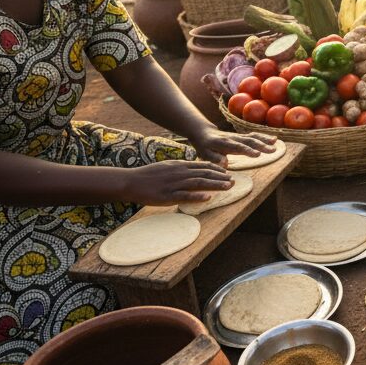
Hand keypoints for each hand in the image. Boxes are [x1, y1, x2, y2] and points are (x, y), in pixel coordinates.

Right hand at [121, 160, 235, 205]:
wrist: (131, 181)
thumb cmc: (149, 175)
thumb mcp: (168, 167)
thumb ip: (182, 168)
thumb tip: (195, 170)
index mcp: (180, 166)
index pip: (202, 166)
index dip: (217, 169)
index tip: (228, 173)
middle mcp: (179, 173)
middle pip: (204, 174)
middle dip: (220, 177)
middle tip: (234, 181)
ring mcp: (174, 184)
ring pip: (198, 183)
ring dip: (214, 185)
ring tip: (228, 186)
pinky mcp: (167, 196)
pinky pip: (184, 196)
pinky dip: (197, 197)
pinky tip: (208, 198)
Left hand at [187, 127, 277, 165]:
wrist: (204, 133)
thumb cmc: (204, 146)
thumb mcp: (205, 154)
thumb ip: (215, 159)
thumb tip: (225, 164)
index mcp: (224, 143)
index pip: (237, 147)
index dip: (247, 150)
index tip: (257, 155)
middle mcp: (233, 138)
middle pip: (249, 141)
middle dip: (261, 145)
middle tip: (272, 151)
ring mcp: (238, 136)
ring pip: (253, 137)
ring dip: (265, 140)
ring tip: (276, 144)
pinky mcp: (242, 136)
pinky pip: (254, 136)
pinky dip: (264, 137)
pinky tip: (274, 139)